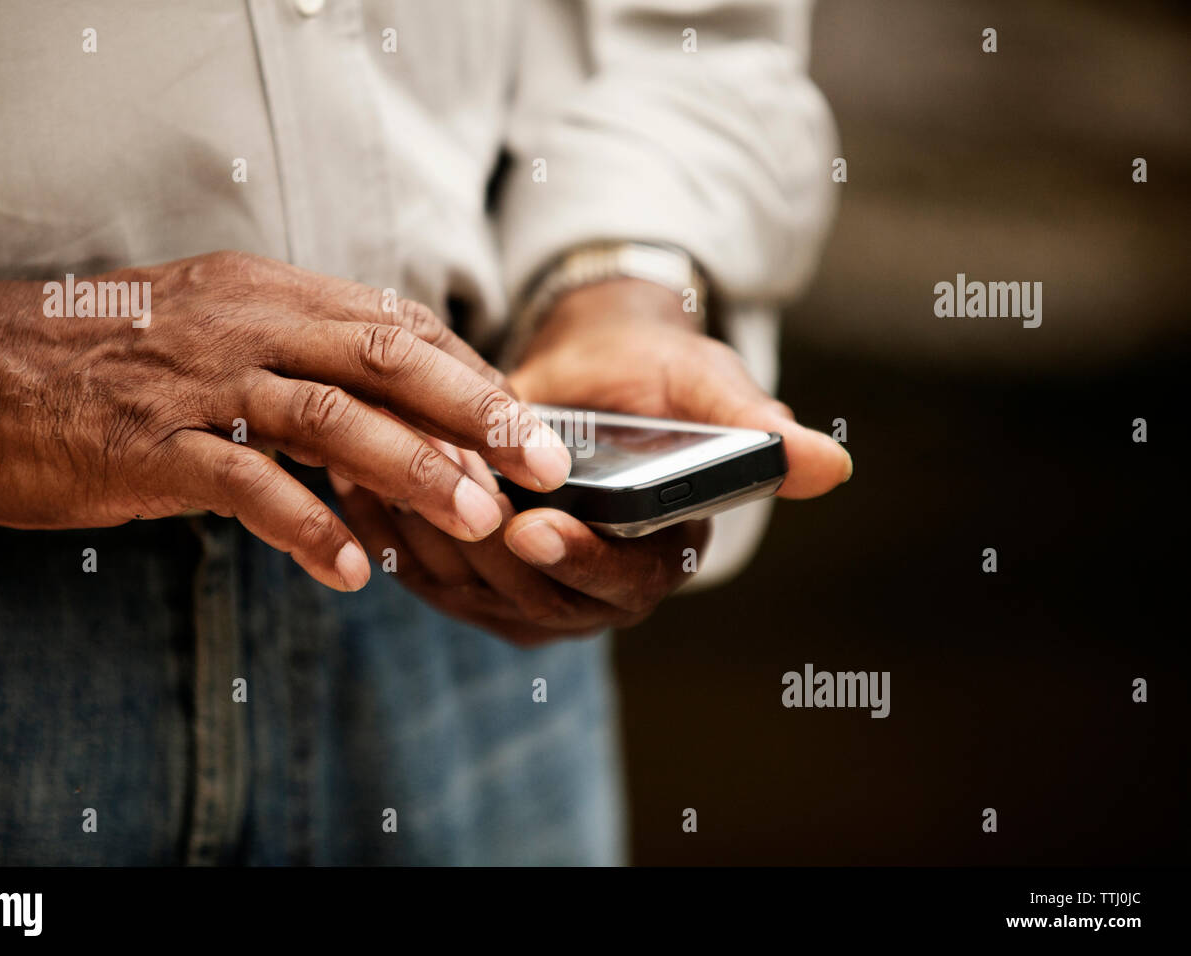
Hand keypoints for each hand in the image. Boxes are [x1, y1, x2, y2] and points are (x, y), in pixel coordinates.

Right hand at [0, 252, 570, 591]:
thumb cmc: (102, 355)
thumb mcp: (212, 331)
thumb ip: (294, 358)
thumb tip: (383, 409)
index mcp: (269, 292)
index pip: (397, 327)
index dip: (471, 377)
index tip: (525, 425)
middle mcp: (246, 323)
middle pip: (388, 358)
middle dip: (478, 412)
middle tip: (543, 465)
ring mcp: (199, 381)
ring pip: (331, 416)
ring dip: (414, 470)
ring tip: (477, 518)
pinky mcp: (150, 444)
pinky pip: (245, 484)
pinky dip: (306, 526)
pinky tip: (353, 569)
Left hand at [332, 278, 850, 643]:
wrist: (587, 375)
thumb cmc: (652, 373)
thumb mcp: (707, 385)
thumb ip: (756, 429)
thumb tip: (833, 466)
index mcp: (661, 556)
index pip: (624, 586)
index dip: (582, 563)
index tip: (535, 527)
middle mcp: (595, 589)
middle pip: (535, 599)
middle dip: (482, 549)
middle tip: (437, 492)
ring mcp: (531, 591)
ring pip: (470, 590)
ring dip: (427, 536)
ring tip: (385, 474)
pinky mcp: (475, 577)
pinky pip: (428, 573)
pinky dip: (392, 530)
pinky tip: (357, 480)